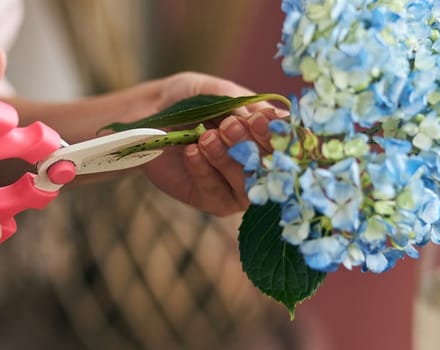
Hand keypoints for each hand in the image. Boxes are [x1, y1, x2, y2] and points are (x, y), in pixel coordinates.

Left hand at [137, 72, 286, 215]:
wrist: (150, 116)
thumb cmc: (188, 100)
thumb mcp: (213, 92)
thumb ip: (239, 103)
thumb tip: (270, 117)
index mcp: (270, 133)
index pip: (289, 140)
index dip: (279, 134)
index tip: (260, 119)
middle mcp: (260, 162)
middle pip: (272, 166)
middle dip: (252, 145)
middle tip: (230, 126)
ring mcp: (239, 185)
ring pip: (247, 183)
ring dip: (228, 159)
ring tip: (206, 137)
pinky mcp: (214, 200)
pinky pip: (216, 192)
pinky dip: (204, 170)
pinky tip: (191, 152)